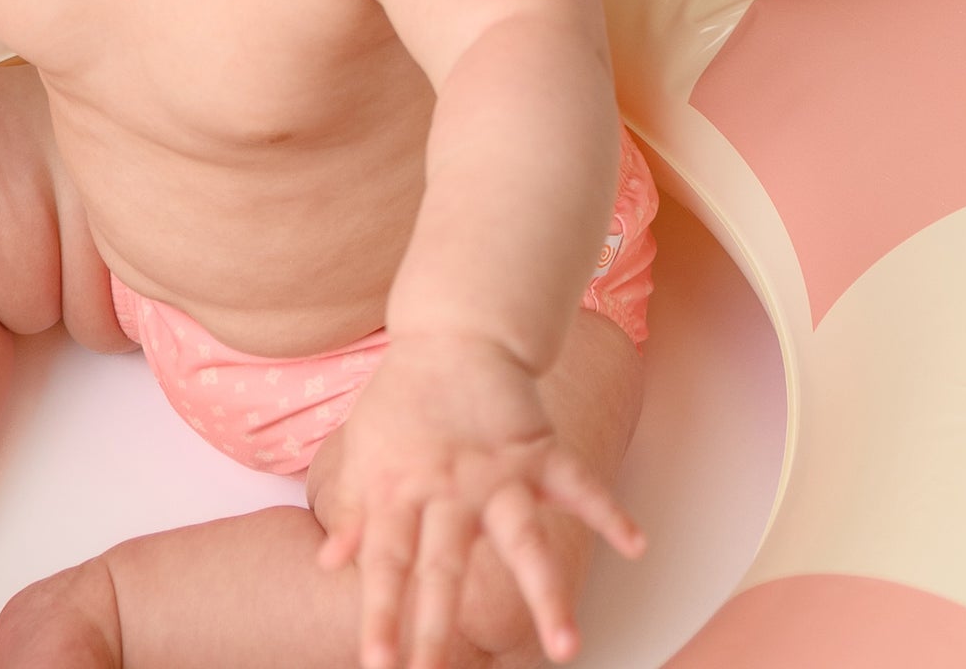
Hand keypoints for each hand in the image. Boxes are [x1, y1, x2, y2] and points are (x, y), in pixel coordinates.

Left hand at [317, 334, 642, 667]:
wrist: (451, 330)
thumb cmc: (402, 394)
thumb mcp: (363, 447)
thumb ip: (351, 506)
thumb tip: (329, 562)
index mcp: (400, 487)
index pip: (387, 562)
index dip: (381, 614)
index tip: (378, 665)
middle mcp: (448, 487)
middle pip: (444, 565)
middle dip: (438, 626)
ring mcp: (497, 471)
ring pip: (523, 538)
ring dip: (545, 591)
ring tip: (567, 645)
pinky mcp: (537, 449)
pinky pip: (578, 483)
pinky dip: (608, 511)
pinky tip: (635, 544)